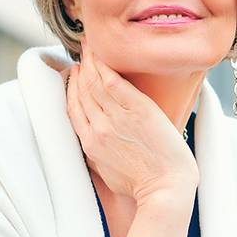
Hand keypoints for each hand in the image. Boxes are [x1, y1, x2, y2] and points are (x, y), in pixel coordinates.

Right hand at [65, 42, 198, 204]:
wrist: (165, 189)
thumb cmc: (141, 185)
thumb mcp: (107, 173)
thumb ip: (96, 153)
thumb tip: (93, 140)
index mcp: (90, 145)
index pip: (73, 108)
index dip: (71, 88)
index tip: (73, 74)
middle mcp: (98, 128)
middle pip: (82, 92)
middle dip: (80, 70)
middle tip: (81, 54)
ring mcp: (117, 118)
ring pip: (95, 83)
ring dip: (90, 62)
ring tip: (89, 48)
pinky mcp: (138, 110)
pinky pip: (114, 82)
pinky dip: (104, 66)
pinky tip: (101, 55)